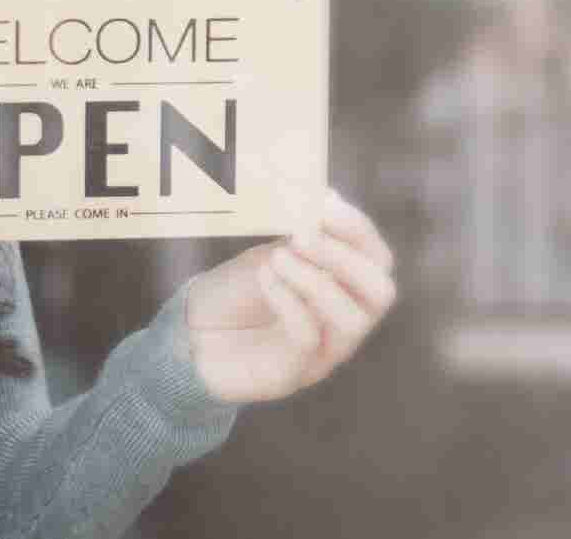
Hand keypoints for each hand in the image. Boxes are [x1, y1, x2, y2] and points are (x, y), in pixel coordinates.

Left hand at [185, 188, 396, 403]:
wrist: (190, 334)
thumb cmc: (235, 292)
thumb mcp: (271, 253)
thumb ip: (300, 234)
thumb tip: (323, 196)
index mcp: (344, 287)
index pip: (377, 258)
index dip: (357, 228)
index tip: (324, 203)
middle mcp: (342, 322)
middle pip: (381, 293)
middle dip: (346, 257)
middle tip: (304, 236)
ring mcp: (321, 352)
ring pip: (352, 320)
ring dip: (317, 280)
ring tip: (279, 258)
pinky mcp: (292, 375)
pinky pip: (308, 339)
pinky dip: (289, 301)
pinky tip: (265, 277)